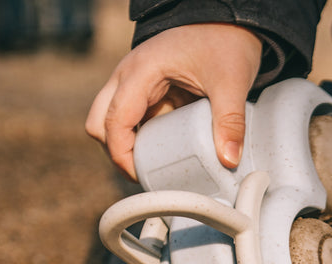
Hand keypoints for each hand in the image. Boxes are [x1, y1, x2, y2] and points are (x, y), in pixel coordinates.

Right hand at [86, 23, 263, 179]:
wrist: (225, 19)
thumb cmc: (224, 41)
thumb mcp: (232, 81)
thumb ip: (231, 121)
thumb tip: (229, 160)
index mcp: (141, 71)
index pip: (114, 121)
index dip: (121, 155)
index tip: (141, 177)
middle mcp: (128, 76)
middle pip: (99, 123)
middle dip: (116, 152)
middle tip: (145, 174)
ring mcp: (133, 82)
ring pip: (110, 122)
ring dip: (127, 145)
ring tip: (157, 166)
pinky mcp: (144, 90)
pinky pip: (130, 119)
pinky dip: (140, 137)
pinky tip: (164, 152)